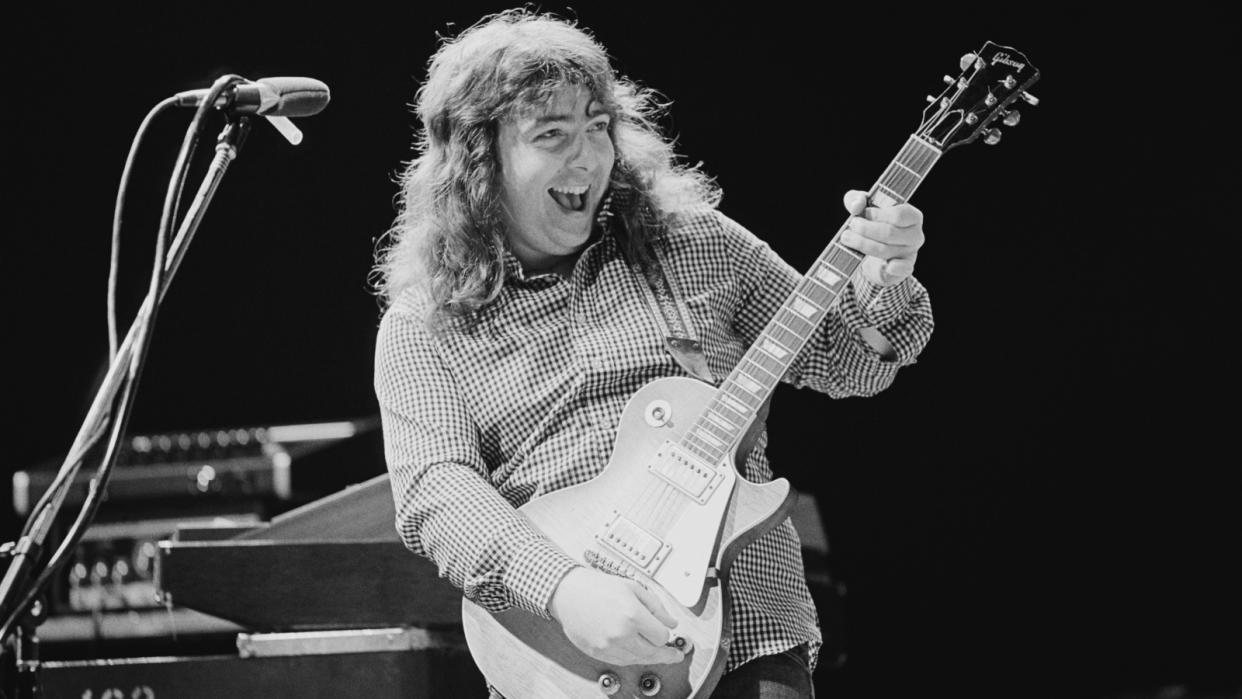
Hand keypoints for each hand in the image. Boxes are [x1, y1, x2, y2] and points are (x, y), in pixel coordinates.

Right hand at [549, 567, 684, 665]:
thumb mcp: (632, 587)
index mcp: (632, 614)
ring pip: (638, 659)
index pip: (661, 636)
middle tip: (674, 655)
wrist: (567, 593)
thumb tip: (672, 623)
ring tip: (656, 653)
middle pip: (653, 653)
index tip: (665, 631)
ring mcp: (608, 646)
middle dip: (665, 653)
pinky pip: (622, 661)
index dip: (665, 634)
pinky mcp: (598, 652)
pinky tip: (636, 651)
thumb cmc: (597, 587)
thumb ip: (656, 606)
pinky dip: (632, 657)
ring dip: (648, 656)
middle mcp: (621, 633)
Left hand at [840, 190, 924, 285]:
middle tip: (851, 225)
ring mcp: (911, 252)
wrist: (876, 253)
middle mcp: (915, 234)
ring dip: (863, 244)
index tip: (861, 213)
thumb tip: (856, 205)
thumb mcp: (864, 208)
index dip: (877, 215)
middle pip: (890, 233)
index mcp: (912, 216)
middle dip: (866, 229)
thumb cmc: (873, 224)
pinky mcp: (904, 268)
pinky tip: (885, 266)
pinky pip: (902, 269)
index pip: (898, 215)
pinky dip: (894, 268)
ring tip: (847, 237)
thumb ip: (857, 200)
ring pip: (886, 250)